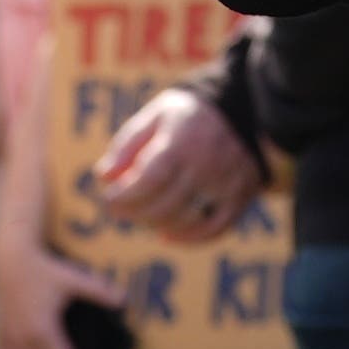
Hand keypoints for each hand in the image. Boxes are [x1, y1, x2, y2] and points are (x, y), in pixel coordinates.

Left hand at [91, 85, 263, 238]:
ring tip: (141, 216)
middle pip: (167, 204)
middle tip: (119, 210)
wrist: (244, 111)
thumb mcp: (155, 116)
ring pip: (187, 220)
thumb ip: (128, 145)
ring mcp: (226, 184)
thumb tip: (104, 176)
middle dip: (135, 212)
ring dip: (157, 224)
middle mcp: (207, 164)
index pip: (151, 178)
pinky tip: (166, 234)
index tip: (108, 200)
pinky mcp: (239, 198)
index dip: (127, 196)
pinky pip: (213, 229)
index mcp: (183, 140)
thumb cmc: (187, 116)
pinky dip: (188, 238)